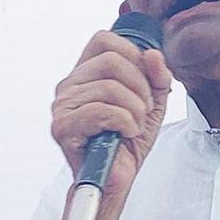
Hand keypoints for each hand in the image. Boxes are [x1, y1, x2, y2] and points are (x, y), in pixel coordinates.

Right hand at [50, 23, 172, 200]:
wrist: (116, 179)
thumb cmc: (127, 141)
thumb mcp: (151, 102)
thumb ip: (157, 76)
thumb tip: (153, 54)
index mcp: (85, 74)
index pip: (104, 40)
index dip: (132, 55)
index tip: (145, 82)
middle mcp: (68, 86)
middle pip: (111, 60)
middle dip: (139, 86)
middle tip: (143, 110)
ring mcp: (62, 106)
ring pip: (110, 87)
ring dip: (135, 110)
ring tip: (134, 126)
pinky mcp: (63, 127)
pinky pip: (104, 111)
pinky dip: (126, 123)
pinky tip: (125, 134)